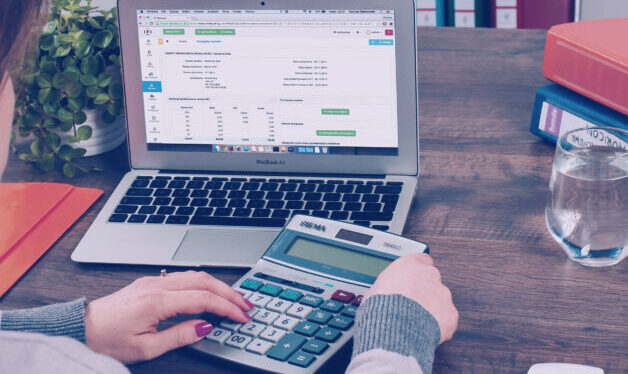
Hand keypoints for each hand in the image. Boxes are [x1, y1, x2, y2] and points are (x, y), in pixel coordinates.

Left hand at [85, 271, 253, 363]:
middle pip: (204, 281)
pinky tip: (210, 292)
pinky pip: (184, 277)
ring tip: (234, 298)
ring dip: (218, 285)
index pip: (204, 299)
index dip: (227, 308)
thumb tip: (205, 326)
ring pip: (195, 275)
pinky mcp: (149, 283)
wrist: (81, 328)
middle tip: (246, 305)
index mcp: (157, 301)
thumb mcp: (146, 348)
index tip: (242, 317)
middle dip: (229, 292)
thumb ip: (179, 336)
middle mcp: (157, 285)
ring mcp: (153, 281)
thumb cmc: (107, 341)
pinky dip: (203, 283)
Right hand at [365, 253, 457, 342]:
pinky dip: (439, 324)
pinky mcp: (450, 313)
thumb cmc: (382, 308)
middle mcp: (429, 275)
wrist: (394, 328)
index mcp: (410, 265)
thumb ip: (386, 287)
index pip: (420, 259)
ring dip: (431, 308)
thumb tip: (382, 294)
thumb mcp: (374, 290)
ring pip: (440, 299)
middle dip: (424, 291)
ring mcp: (443, 294)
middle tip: (411, 304)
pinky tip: (425, 330)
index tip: (412, 278)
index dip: (416, 271)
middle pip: (431, 280)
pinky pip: (447, 318)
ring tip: (416, 321)